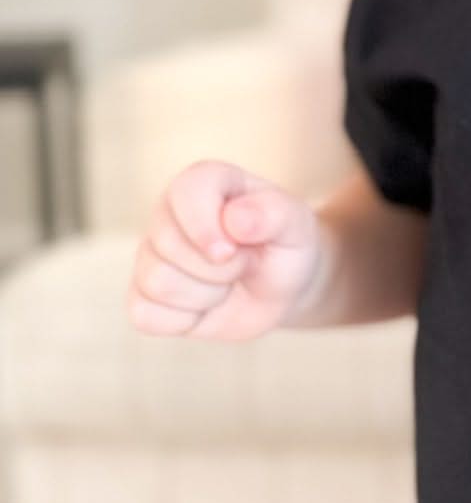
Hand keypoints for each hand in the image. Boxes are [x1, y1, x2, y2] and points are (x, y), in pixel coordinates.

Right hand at [128, 160, 321, 340]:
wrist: (280, 289)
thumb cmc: (284, 247)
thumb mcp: (295, 226)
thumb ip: (273, 214)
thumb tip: (235, 219)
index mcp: (204, 182)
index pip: (187, 192)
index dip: (206, 227)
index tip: (233, 250)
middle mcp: (168, 212)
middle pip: (169, 246)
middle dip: (219, 269)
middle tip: (244, 264)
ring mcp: (151, 254)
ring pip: (158, 282)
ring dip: (207, 295)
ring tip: (227, 283)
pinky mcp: (143, 294)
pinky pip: (145, 315)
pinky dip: (184, 321)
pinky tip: (205, 307)